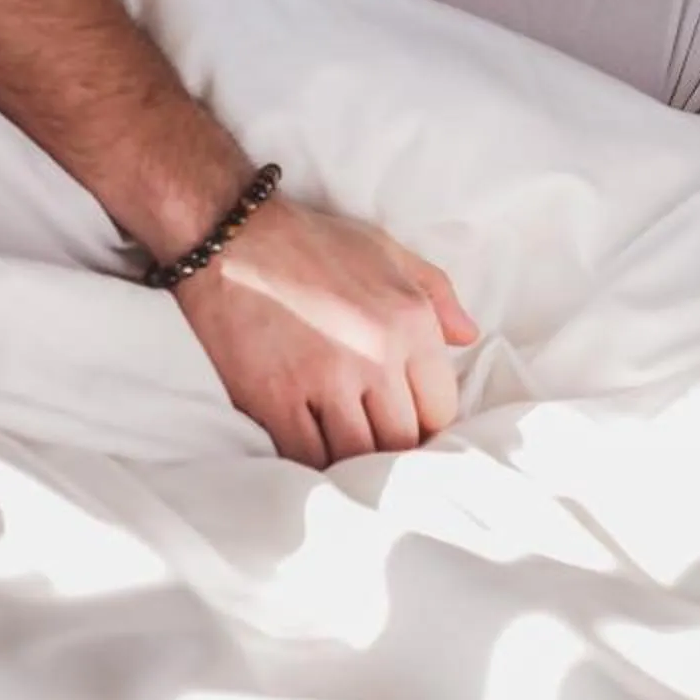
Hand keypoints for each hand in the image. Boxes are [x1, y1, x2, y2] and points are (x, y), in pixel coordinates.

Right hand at [169, 197, 479, 468]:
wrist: (231, 238)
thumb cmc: (312, 243)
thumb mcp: (387, 250)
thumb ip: (437, 293)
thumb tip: (468, 337)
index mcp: (409, 321)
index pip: (441, 408)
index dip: (428, 422)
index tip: (412, 423)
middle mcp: (374, 356)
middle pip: (402, 441)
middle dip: (394, 448)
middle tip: (379, 445)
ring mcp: (324, 381)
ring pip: (358, 455)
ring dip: (354, 460)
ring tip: (348, 452)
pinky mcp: (275, 399)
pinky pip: (308, 456)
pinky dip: (313, 461)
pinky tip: (312, 448)